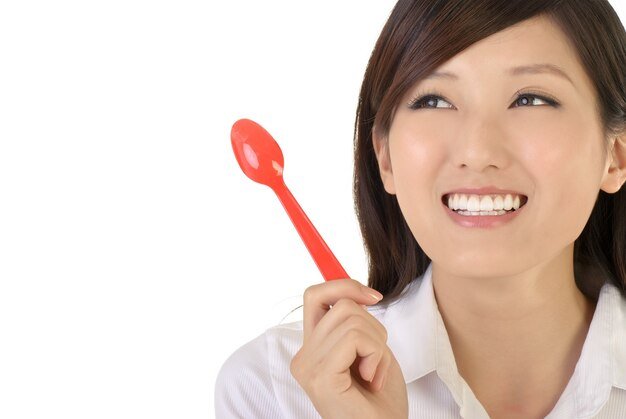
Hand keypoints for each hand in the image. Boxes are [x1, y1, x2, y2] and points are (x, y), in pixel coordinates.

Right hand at [290, 278, 407, 418]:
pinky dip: (375, 354)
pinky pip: (354, 338)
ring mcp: (308, 367)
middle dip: (374, 327)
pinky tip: (371, 379)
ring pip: (351, 319)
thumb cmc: (380, 402)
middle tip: (375, 361)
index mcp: (311, 349)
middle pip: (342, 305)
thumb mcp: (368, 350)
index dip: (344, 286)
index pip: (315, 295)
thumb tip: (357, 292)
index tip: (373, 297)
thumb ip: (355, 323)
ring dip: (377, 344)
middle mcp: (303, 357)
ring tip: (374, 373)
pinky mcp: (321, 376)